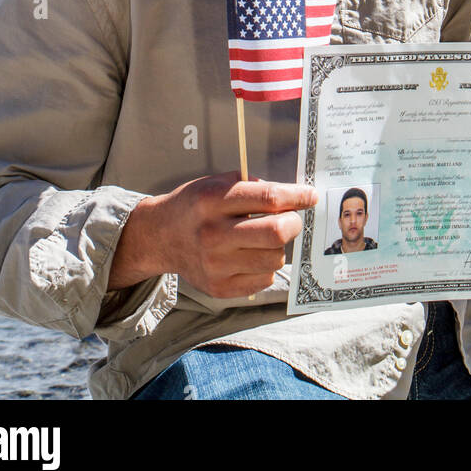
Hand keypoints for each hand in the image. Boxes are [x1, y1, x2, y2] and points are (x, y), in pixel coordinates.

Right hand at [111, 172, 318, 299]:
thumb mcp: (217, 183)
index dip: (296, 196)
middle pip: (276, 233)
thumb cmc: (196, 205)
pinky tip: (251, 256)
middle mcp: (213, 234)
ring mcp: (215, 265)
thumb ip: (252, 187)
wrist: (160, 236)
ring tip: (264, 239)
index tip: (310, 195)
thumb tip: (293, 196)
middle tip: (290, 220)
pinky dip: (266, 266)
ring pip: (274, 259)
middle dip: (293, 224)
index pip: (268, 198)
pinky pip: (264, 279)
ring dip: (279, 247)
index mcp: (213, 200)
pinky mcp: (218, 287)